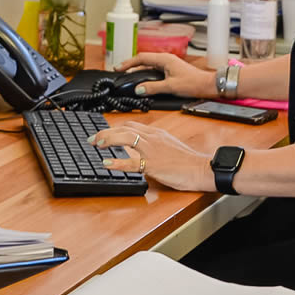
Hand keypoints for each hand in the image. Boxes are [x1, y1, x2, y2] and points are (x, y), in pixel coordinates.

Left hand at [88, 121, 213, 191]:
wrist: (201, 168)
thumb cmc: (188, 161)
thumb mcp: (170, 146)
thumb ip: (155, 145)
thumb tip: (142, 151)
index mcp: (157, 134)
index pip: (132, 125)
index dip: (115, 128)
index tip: (104, 133)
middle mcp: (153, 138)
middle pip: (125, 128)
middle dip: (106, 131)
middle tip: (93, 138)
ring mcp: (153, 150)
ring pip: (126, 138)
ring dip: (108, 139)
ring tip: (96, 143)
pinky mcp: (153, 164)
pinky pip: (132, 162)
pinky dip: (118, 163)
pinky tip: (107, 163)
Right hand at [115, 53, 215, 97]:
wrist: (208, 85)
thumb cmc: (193, 83)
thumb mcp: (171, 87)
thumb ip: (153, 88)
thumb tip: (138, 89)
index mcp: (165, 59)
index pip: (142, 58)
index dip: (129, 62)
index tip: (119, 68)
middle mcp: (166, 60)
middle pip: (144, 60)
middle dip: (131, 65)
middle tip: (120, 71)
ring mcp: (169, 65)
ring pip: (149, 66)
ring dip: (138, 70)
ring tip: (128, 76)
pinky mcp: (171, 71)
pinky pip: (155, 70)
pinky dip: (146, 74)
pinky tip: (142, 81)